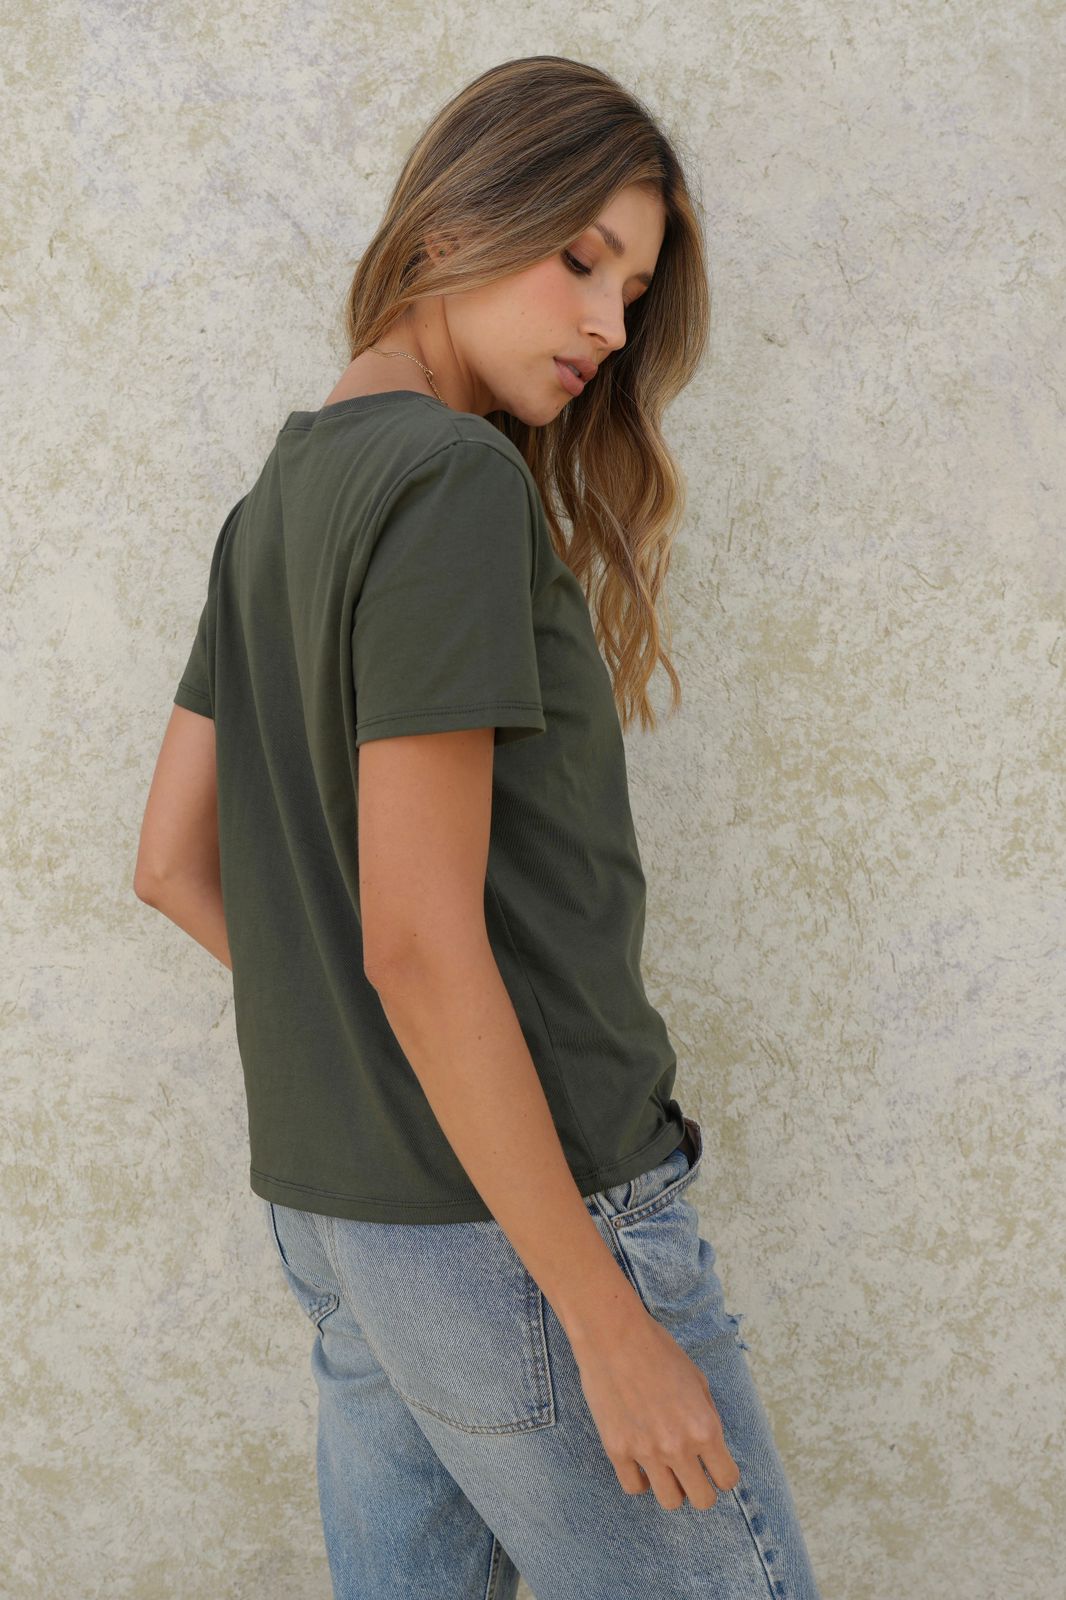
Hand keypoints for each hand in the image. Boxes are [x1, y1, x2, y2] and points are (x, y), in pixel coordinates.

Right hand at [571, 1305, 741, 1511]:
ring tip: (666, 1469)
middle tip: (692, 1473)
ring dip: (672, 1488)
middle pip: (703, 1500)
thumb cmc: (658, 1351)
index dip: (723, 1474)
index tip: (715, 1467)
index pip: (727, 1479)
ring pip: (670, 1501)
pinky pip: (634, 1488)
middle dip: (702, 1489)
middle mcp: (678, 1446)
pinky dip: (641, 1480)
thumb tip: (710, 1444)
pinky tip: (641, 1463)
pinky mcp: (617, 1450)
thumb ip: (707, 1416)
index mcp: (704, 1427)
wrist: (614, 1336)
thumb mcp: (697, 1380)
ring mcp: (646, 1451)